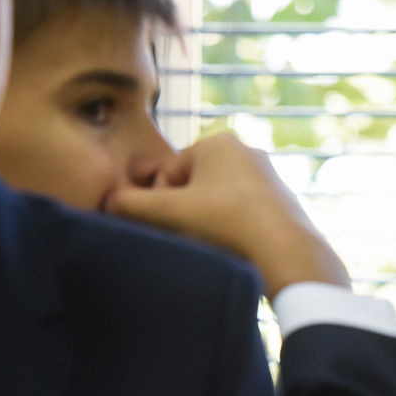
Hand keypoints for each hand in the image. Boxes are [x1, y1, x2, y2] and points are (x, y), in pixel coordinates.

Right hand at [104, 134, 349, 297]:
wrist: (287, 253)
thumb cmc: (226, 225)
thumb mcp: (168, 213)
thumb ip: (130, 205)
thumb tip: (108, 202)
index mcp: (218, 142)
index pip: (167, 174)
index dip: (160, 205)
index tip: (172, 226)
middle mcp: (245, 151)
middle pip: (192, 188)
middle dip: (184, 213)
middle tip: (191, 239)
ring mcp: (267, 176)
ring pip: (216, 203)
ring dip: (206, 224)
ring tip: (216, 246)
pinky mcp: (281, 202)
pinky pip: (241, 214)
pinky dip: (232, 231)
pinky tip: (236, 249)